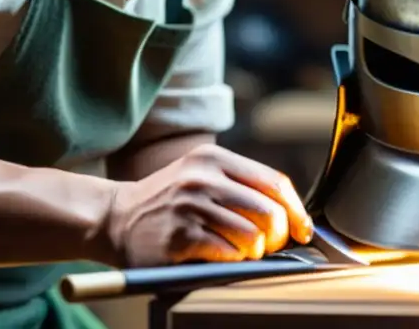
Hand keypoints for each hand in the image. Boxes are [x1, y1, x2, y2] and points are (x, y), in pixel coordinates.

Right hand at [101, 143, 313, 267]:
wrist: (116, 218)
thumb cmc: (170, 201)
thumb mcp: (202, 175)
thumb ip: (241, 184)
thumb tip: (290, 213)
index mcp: (214, 158)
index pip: (274, 182)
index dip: (295, 210)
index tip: (302, 229)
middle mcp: (203, 177)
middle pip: (268, 212)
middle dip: (277, 236)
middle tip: (267, 246)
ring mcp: (190, 206)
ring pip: (252, 237)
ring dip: (254, 252)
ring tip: (241, 252)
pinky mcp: (180, 236)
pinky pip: (228, 254)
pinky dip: (233, 260)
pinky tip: (220, 256)